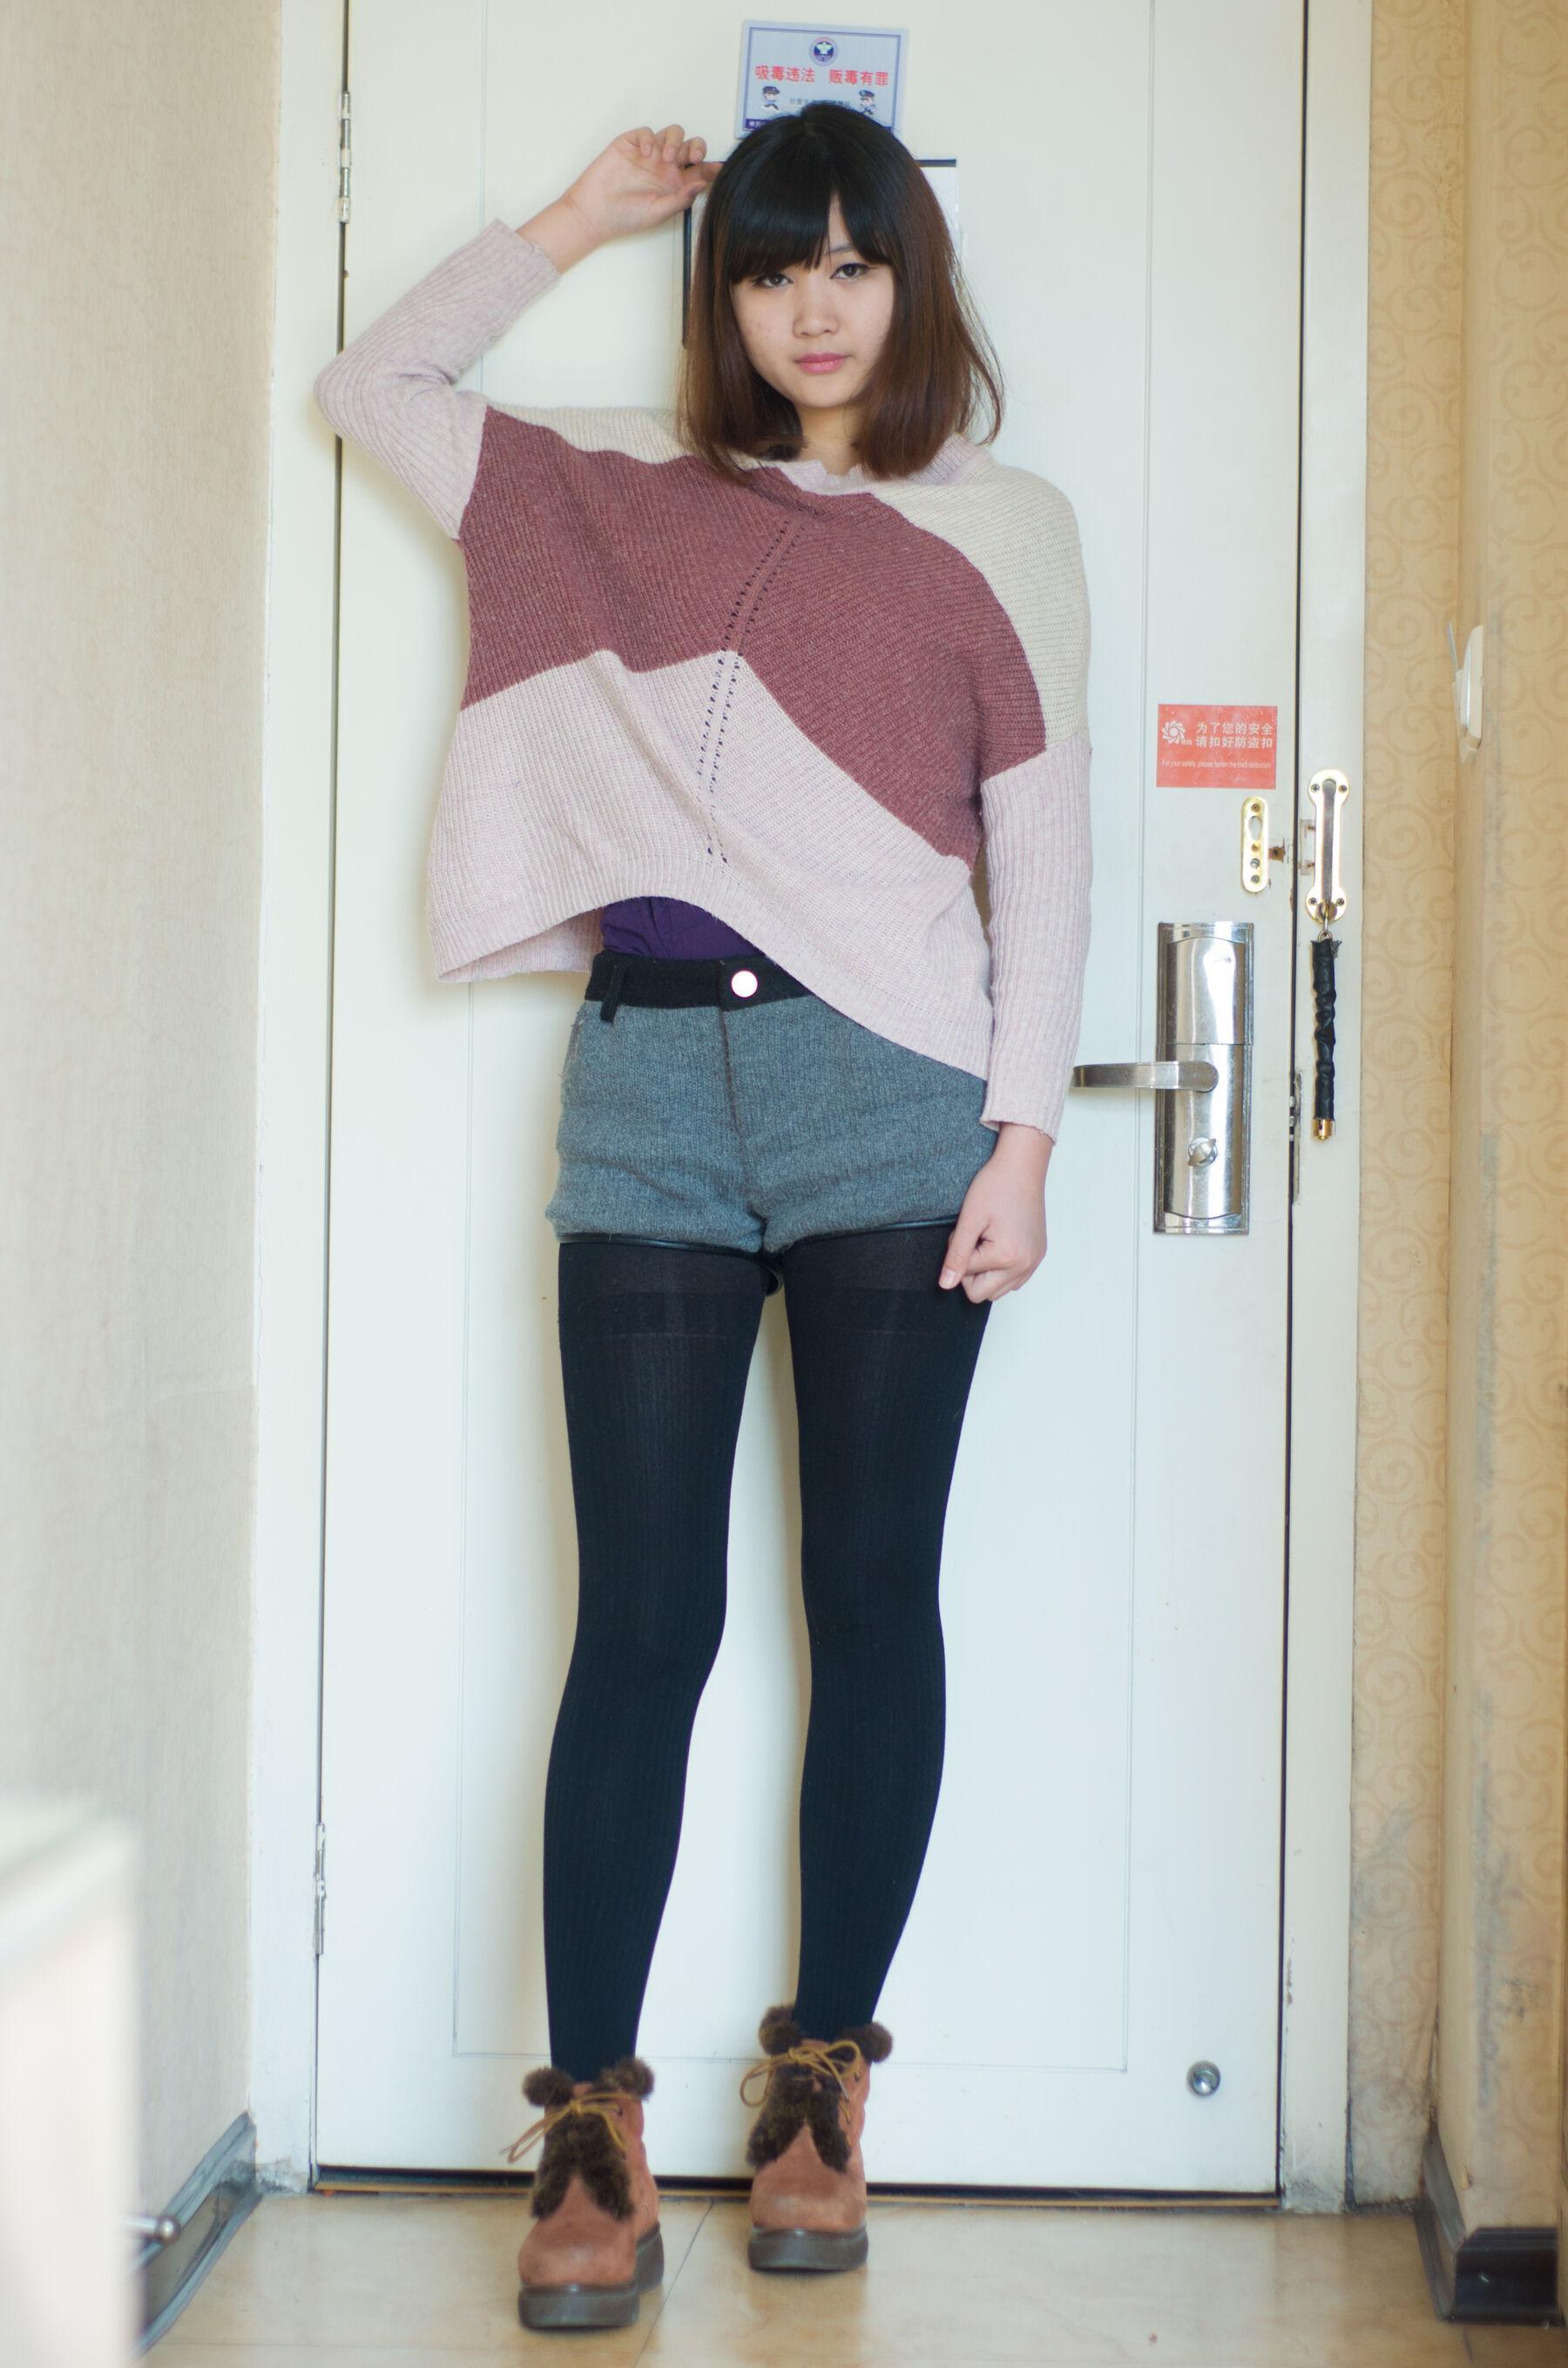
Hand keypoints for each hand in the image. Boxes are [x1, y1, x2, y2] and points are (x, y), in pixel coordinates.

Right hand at [520, 125, 720, 268]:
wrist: (595, 213)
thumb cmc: (626, 217)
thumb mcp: (658, 212)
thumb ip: (681, 199)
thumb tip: (704, 184)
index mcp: (676, 184)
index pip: (700, 171)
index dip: (711, 167)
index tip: (719, 169)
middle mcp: (666, 167)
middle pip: (690, 147)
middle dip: (697, 147)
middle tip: (693, 158)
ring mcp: (649, 154)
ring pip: (673, 134)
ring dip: (675, 141)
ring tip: (666, 158)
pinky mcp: (632, 143)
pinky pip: (647, 132)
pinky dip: (650, 138)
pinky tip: (646, 152)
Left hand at [938, 1124, 1053, 1301]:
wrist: (1022, 1167)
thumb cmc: (995, 1186)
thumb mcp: (969, 1220)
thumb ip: (957, 1256)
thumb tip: (946, 1285)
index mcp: (1007, 1257)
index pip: (965, 1277)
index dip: (958, 1253)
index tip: (967, 1231)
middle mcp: (1024, 1265)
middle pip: (982, 1294)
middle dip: (970, 1271)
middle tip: (973, 1241)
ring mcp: (1034, 1262)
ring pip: (998, 1291)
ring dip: (986, 1273)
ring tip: (986, 1242)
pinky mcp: (1038, 1256)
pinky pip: (1014, 1280)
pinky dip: (1001, 1270)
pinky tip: (999, 1246)